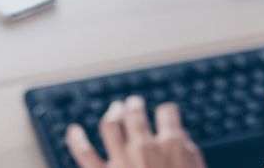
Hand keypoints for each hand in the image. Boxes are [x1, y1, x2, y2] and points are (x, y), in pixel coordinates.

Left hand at [64, 94, 205, 167]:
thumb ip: (190, 154)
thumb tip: (181, 139)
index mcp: (171, 145)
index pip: (168, 114)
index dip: (167, 113)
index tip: (165, 114)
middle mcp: (144, 146)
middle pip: (136, 115)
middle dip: (135, 106)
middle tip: (133, 103)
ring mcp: (121, 160)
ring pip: (110, 125)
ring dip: (111, 113)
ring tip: (113, 109)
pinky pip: (84, 152)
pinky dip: (76, 139)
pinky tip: (73, 130)